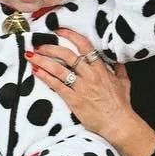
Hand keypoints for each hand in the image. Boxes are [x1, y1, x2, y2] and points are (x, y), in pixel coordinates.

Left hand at [28, 26, 149, 155]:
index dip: (70, 35)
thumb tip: (117, 60)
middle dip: (50, 48)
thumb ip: (118, 69)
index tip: (58, 31)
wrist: (118, 124)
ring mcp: (81, 87)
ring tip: (31, 56)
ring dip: (43, 61)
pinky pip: (57, 86)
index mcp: (101, 69)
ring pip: (58, 69)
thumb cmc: (121, 105)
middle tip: (39, 45)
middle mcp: (90, 75)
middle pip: (67, 55)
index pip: (85, 46)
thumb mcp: (123, 82)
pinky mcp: (74, 100)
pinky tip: (36, 72)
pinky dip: (45, 77)